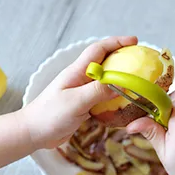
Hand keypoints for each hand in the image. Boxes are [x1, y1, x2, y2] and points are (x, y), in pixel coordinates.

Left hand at [21, 36, 137, 149]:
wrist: (33, 133)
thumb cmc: (50, 115)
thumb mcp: (76, 102)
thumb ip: (98, 91)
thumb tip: (122, 84)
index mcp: (77, 72)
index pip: (98, 50)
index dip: (116, 42)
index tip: (134, 41)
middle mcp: (80, 79)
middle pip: (105, 63)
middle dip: (123, 59)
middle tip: (142, 62)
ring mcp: (81, 92)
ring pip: (105, 81)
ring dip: (120, 80)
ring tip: (137, 82)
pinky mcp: (82, 106)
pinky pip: (102, 97)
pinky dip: (114, 98)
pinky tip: (124, 104)